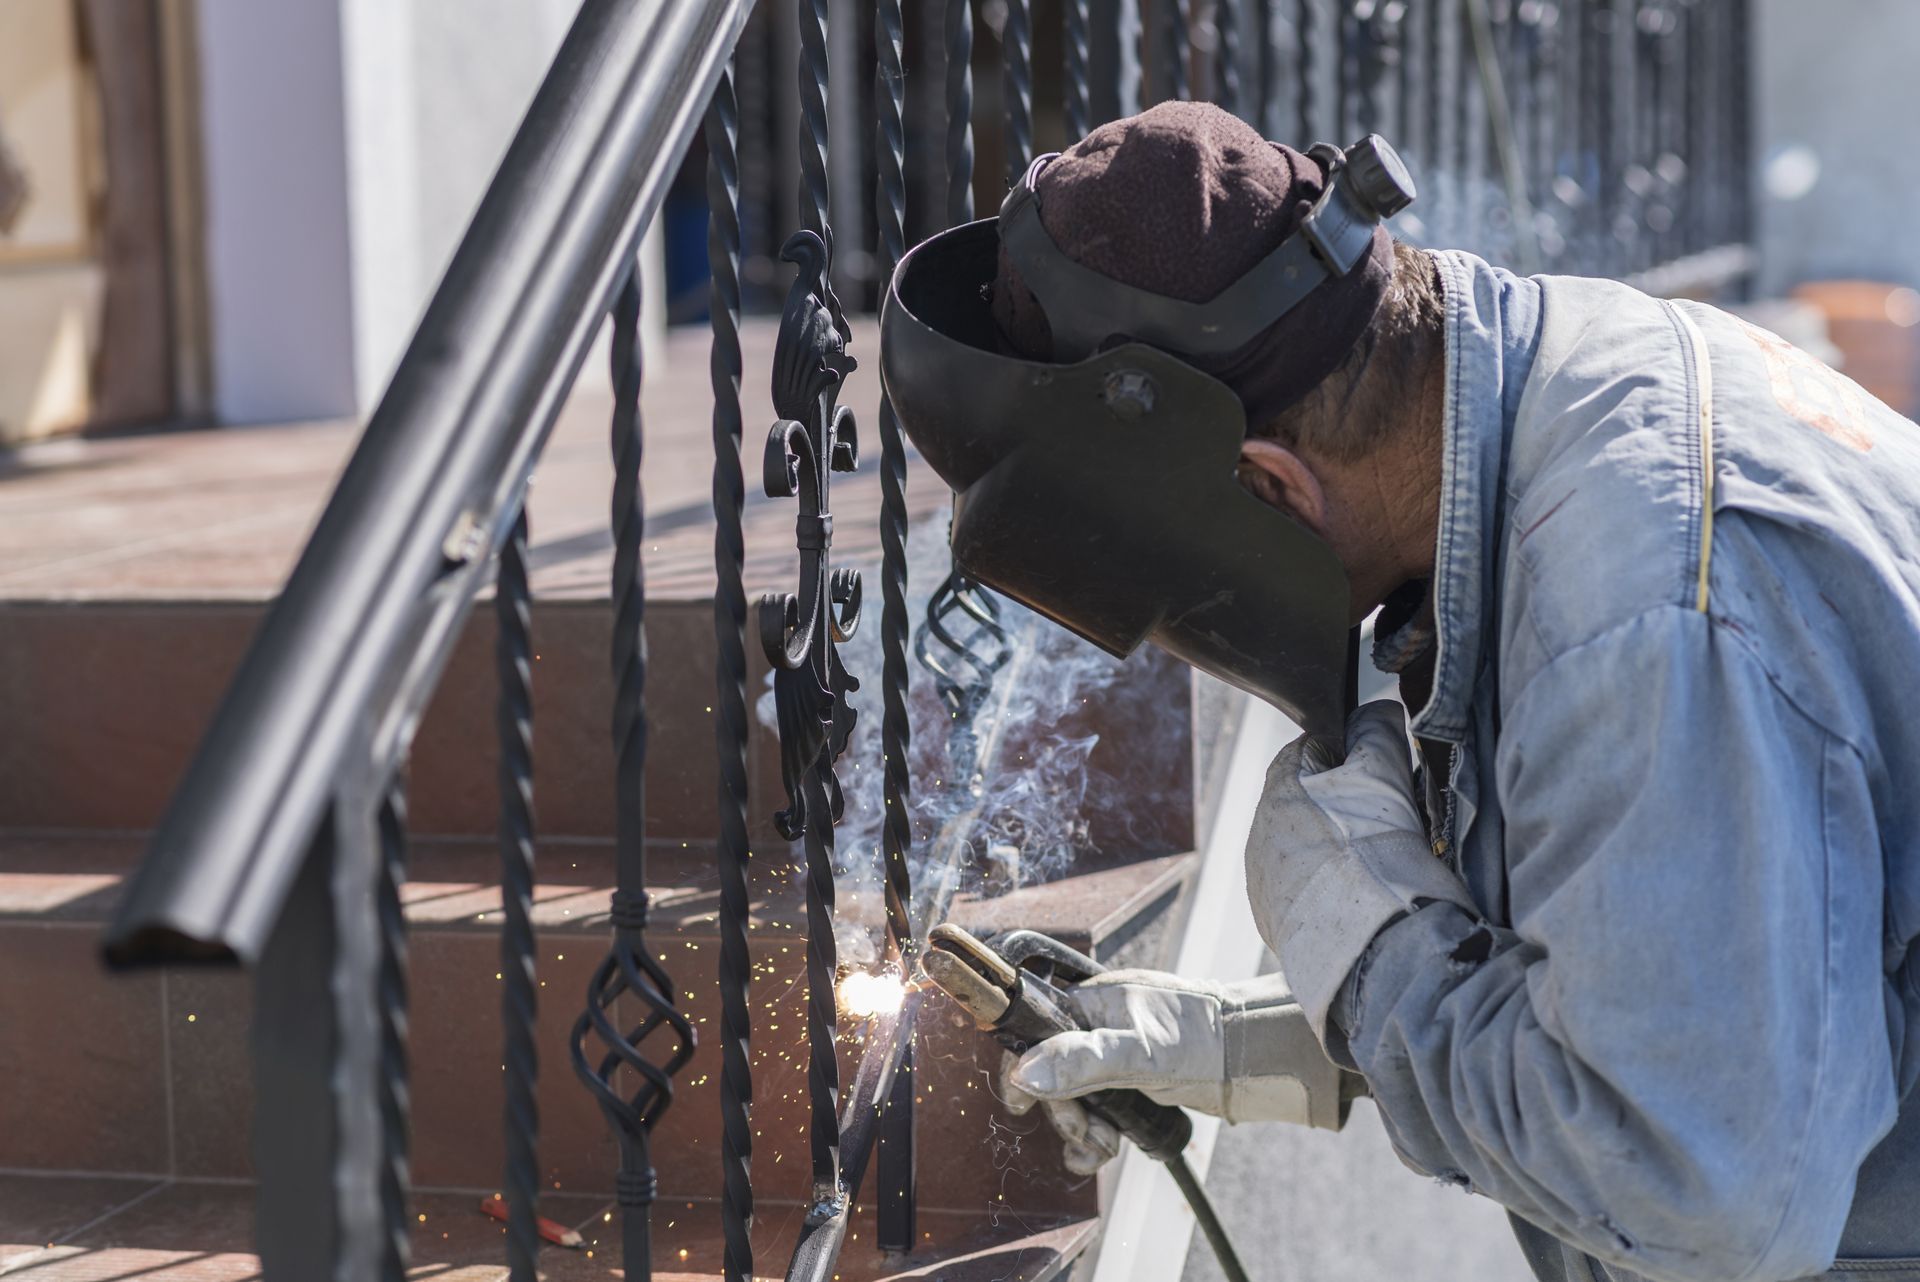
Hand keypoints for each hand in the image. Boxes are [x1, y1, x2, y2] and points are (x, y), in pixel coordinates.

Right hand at [1000, 970, 1352, 1174]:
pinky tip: (1108, 1149)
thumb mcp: (1140, 1053)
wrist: (1260, 1060)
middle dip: (1066, 1111)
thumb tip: (1024, 1071)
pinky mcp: (1135, 1082)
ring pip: (1076, 1097)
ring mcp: (1118, 1054)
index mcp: (1094, 1002)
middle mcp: (1101, 1025)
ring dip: (1083, 1130)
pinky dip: (1098, 1134)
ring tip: (1105, 1147)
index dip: (1026, 1069)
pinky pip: (1100, 1110)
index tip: (1023, 1106)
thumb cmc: (1207, 1042)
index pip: (1037, 1032)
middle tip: (1091, 1132)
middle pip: (1053, 1073)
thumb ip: (1082, 1060)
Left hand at [1244, 700, 1477, 1042]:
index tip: (1381, 771)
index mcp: (1277, 790)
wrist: (1371, 945)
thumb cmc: (1375, 852)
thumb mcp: (1383, 774)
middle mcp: (1259, 834)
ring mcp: (1264, 882)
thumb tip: (1377, 710)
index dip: (1348, 753)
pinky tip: (1361, 897)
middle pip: (1305, 801)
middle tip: (1388, 820)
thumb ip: (1378, 731)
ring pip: (1304, 848)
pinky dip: (1330, 889)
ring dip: (1335, 849)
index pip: (1308, 750)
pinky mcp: (1276, 924)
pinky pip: (1305, 892)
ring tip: (1378, 865)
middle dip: (1342, 805)